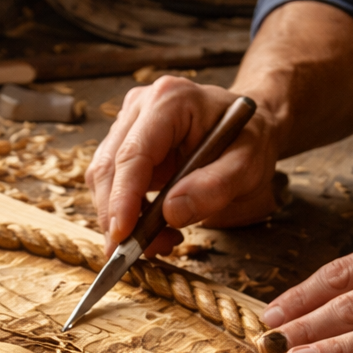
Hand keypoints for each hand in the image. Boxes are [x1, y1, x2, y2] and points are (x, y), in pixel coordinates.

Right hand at [85, 76, 282, 256]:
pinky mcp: (124, 146)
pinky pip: (111, 186)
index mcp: (170, 101)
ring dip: (120, 219)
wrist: (249, 130)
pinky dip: (125, 215)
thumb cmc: (250, 140)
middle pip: (108, 168)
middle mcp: (141, 108)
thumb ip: (215, 187)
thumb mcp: (248, 165)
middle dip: (117, 217)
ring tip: (161, 240)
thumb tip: (171, 212)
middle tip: (141, 251)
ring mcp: (129, 126)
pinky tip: (153, 228)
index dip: (122, 198)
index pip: (133, 154)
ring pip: (102, 180)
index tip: (122, 236)